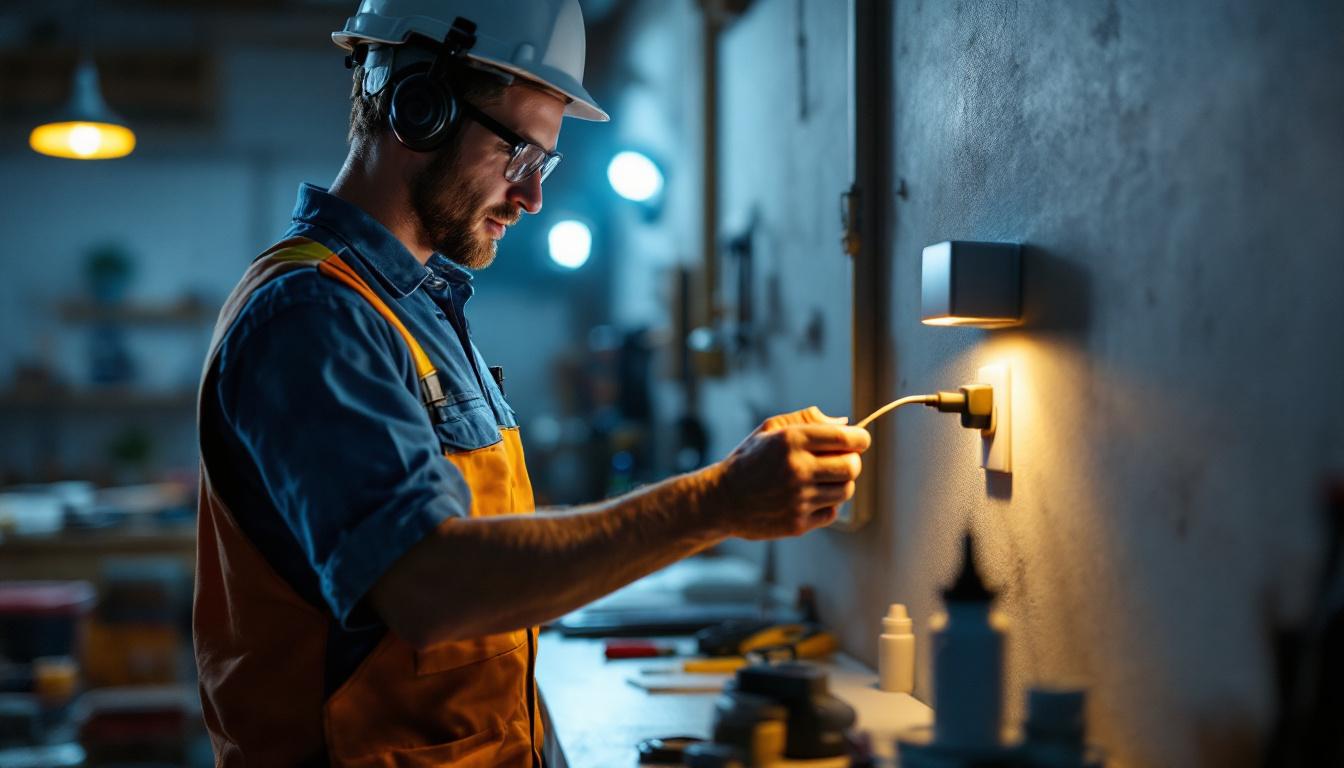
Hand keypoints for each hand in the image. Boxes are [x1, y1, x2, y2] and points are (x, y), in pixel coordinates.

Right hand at [706, 406, 870, 539]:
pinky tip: (810, 498)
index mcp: (791, 441)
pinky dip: (827, 505)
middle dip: (852, 462)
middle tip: (841, 462)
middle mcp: (797, 469)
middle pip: (852, 467)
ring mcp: (798, 498)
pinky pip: (831, 512)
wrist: (722, 499)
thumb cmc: (749, 460)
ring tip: (822, 480)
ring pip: (845, 491)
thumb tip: (845, 424)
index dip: (861, 439)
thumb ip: (807, 420)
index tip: (858, 441)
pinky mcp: (798, 523)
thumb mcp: (771, 429)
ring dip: (840, 484)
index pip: (846, 438)